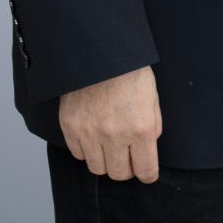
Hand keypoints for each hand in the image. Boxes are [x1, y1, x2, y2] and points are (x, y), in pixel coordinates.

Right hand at [58, 65, 162, 181]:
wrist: (100, 49)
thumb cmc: (130, 69)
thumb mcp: (152, 97)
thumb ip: (152, 126)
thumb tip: (148, 147)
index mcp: (140, 128)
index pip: (145, 171)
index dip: (147, 172)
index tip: (144, 169)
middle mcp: (115, 135)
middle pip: (119, 174)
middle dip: (125, 166)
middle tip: (126, 154)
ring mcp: (90, 131)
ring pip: (97, 168)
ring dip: (104, 159)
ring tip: (107, 143)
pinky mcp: (70, 125)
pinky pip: (78, 153)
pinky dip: (85, 148)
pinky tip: (92, 134)